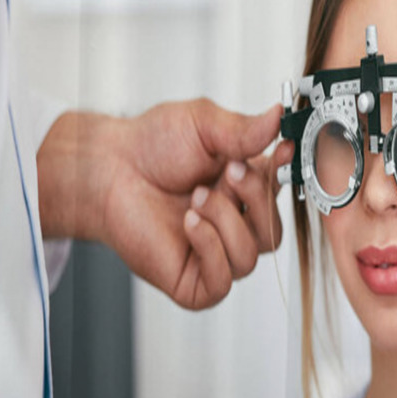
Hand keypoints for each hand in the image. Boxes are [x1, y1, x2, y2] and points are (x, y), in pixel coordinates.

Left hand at [37, 99, 293, 309]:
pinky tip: (190, 223)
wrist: (108, 169)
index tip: (285, 151)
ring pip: (250, 255)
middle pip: (272, 230)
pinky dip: (211, 249)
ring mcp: (216, 254)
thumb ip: (244, 128)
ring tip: (196, 198)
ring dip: (226, 221)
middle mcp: (235, 223)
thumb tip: (279, 116)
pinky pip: (223, 280)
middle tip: (229, 172)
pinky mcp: (194, 281)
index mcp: (246, 188)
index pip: (283, 196)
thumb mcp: (203, 125)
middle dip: (255, 198)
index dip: (288, 176)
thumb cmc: (152, 146)